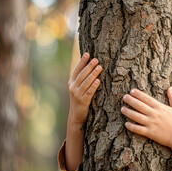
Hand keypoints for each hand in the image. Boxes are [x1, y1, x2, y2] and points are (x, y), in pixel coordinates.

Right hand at [65, 53, 101, 170]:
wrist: (76, 116)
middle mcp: (73, 87)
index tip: (87, 54)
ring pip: (86, 82)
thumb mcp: (79, 89)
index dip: (82, 61)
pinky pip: (89, 92)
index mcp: (71, 83)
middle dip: (89, 66)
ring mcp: (77, 95)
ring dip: (93, 74)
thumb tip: (91, 66)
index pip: (77, 70)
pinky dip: (94, 86)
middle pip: (82, 74)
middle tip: (97, 59)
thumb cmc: (80, 100)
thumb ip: (83, 79)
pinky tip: (98, 80)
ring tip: (100, 67)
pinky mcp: (83, 101)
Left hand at [121, 87, 171, 159]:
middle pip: (139, 105)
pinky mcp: (149, 132)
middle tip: (124, 97)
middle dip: (130, 100)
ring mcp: (151, 123)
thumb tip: (170, 87)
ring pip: (136, 116)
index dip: (138, 94)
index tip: (132, 91)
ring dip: (128, 112)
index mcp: (160, 107)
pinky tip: (126, 124)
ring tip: (122, 109)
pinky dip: (131, 126)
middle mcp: (154, 114)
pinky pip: (138, 129)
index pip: (147, 98)